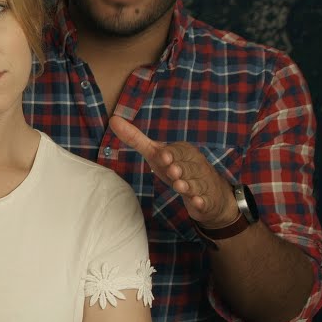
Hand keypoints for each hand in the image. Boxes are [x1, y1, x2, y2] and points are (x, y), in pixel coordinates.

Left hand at [109, 115, 236, 226]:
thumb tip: (113, 119)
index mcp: (185, 152)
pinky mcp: (207, 200)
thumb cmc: (176, 167)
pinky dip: (201, 201)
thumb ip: (136, 139)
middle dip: (180, 169)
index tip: (163, 156)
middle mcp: (196, 166)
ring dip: (188, 185)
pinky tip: (197, 202)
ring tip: (179, 186)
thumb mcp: (156, 154)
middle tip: (172, 171)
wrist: (208, 190)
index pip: (179, 151)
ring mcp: (203, 183)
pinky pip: (205, 200)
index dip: (171, 154)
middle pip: (188, 167)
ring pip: (196, 184)